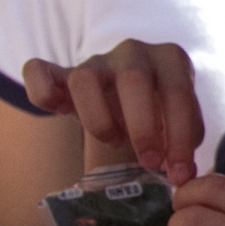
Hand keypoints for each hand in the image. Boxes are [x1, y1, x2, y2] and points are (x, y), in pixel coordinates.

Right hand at [22, 40, 201, 184]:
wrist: (131, 96)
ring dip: (99, 119)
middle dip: (143, 127)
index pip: (178, 92)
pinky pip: (38, 71)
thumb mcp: (180, 121)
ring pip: (84, 79)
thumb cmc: (162, 112)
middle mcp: (133, 52)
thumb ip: (185, 139)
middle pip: (133, 79)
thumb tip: (184, 172)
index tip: (180, 173)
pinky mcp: (61, 73)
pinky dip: (41, 91)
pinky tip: (59, 111)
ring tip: (115, 141)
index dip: (180, 136)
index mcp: (170, 59)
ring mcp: (95, 61)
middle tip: (149, 163)